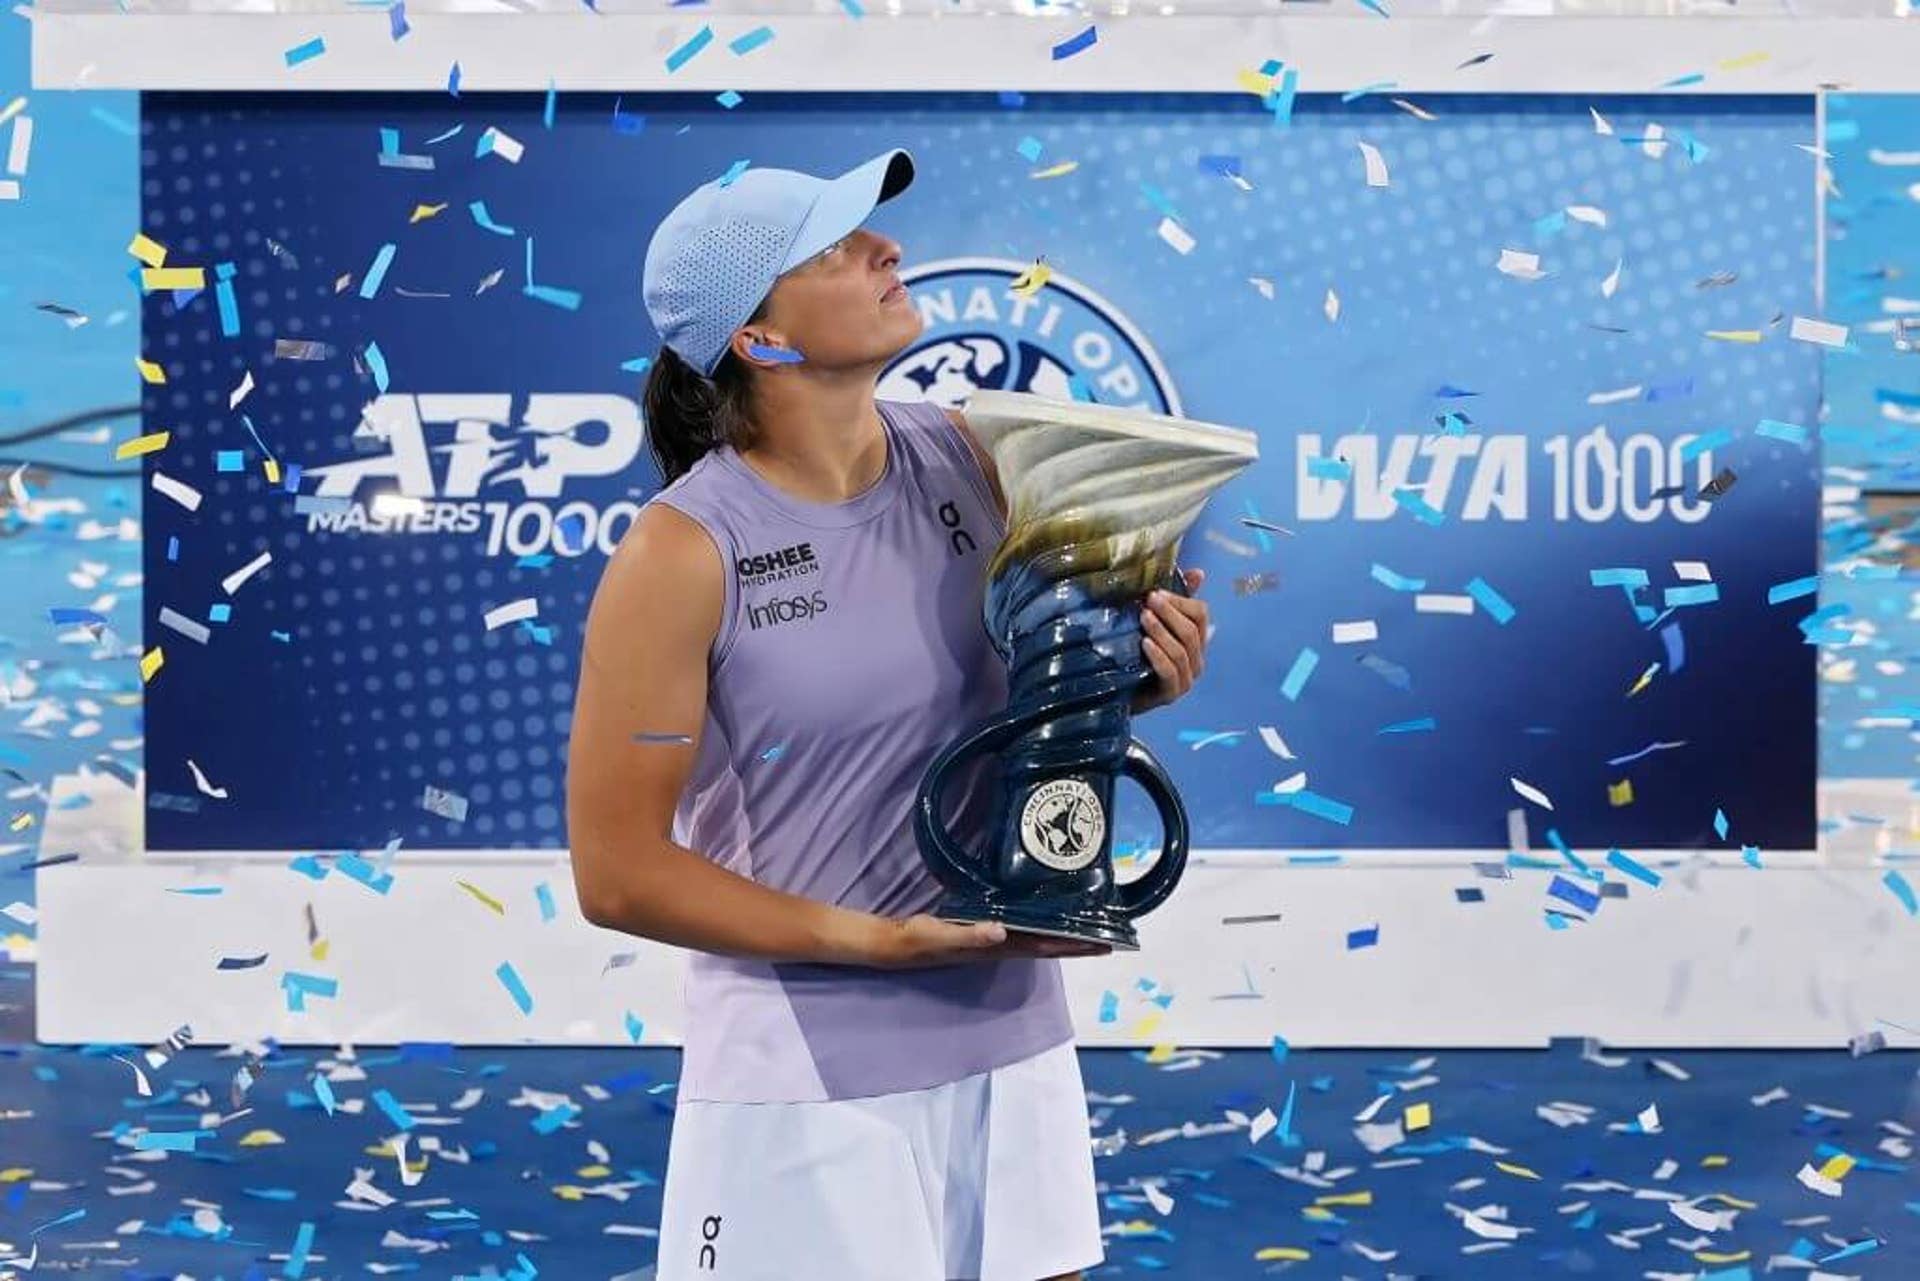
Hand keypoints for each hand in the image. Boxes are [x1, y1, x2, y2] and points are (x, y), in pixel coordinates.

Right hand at [862, 914, 1112, 969]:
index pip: (1044, 946)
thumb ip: (970, 935)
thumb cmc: (918, 939)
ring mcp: (992, 942)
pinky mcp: (982, 934)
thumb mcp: (940, 934)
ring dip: (1062, 936)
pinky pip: (1021, 931)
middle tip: (1109, 935)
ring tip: (1086, 928)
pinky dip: (1040, 926)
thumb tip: (1002, 932)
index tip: (1102, 943)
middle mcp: (1000, 947)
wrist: (895, 945)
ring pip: (1037, 939)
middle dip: (1077, 943)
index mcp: (995, 948)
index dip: (1072, 946)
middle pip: (1048, 945)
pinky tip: (1045, 918)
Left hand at [1131, 567, 1209, 715]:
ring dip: (1162, 631)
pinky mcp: (1171, 694)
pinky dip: (1158, 656)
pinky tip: (1145, 643)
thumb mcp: (1153, 624)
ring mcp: (1186, 679)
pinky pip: (1170, 672)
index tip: (1158, 592)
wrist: (1119, 692)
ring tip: (1144, 617)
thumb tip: (1198, 573)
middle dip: (1170, 613)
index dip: (1181, 601)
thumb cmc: (1138, 655)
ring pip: (1181, 651)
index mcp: (1196, 640)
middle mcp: (1196, 660)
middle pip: (1192, 631)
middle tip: (1149, 600)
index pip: (1201, 615)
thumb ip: (1172, 601)